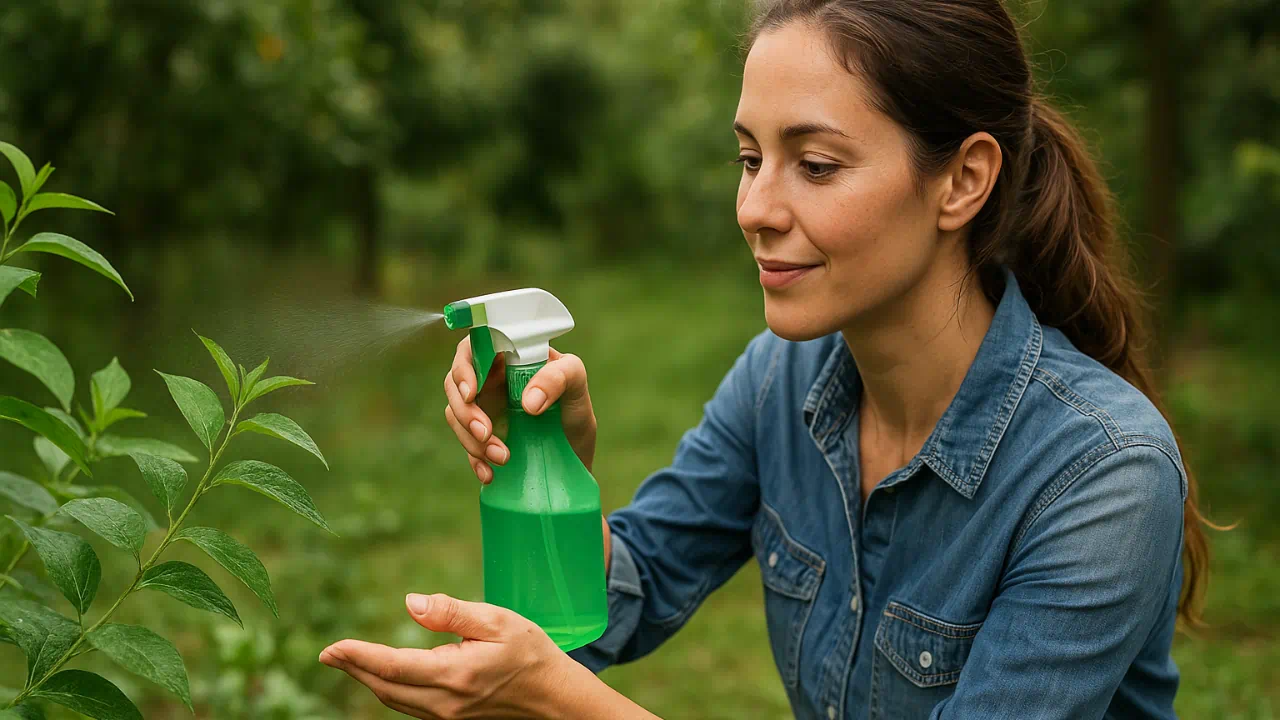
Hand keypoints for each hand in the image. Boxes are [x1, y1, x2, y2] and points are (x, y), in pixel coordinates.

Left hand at [319, 593, 598, 718]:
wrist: (556, 698)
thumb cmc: (531, 653)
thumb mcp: (498, 621)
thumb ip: (451, 612)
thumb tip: (410, 603)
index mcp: (455, 674)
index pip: (392, 666)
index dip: (357, 656)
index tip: (331, 648)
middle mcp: (445, 702)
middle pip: (384, 688)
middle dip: (353, 669)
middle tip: (328, 654)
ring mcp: (447, 716)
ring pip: (394, 700)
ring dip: (367, 680)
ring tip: (346, 661)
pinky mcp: (452, 719)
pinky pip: (409, 706)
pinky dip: (388, 689)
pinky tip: (383, 675)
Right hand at [444, 336, 597, 483]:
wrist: (576, 457)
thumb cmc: (575, 411)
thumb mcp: (577, 386)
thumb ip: (560, 378)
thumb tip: (528, 401)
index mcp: (507, 358)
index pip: (473, 348)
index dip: (463, 366)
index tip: (471, 392)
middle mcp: (490, 380)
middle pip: (456, 384)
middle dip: (465, 411)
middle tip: (486, 433)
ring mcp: (483, 409)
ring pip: (456, 414)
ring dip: (469, 438)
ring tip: (502, 458)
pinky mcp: (481, 437)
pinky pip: (464, 444)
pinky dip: (473, 460)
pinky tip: (489, 474)